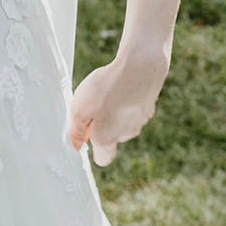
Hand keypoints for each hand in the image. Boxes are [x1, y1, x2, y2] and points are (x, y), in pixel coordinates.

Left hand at [68, 41, 170, 165]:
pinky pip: (133, 105)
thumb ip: (77, 131)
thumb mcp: (79, 110)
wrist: (140, 67)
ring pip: (123, 120)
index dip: (94, 149)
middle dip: (102, 124)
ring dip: (115, 109)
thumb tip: (76, 145)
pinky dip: (127, 98)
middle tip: (93, 103)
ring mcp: (141, 119)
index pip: (103, 158)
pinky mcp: (149, 104)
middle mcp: (127, 134)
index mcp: (108, 139)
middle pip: (112, 136)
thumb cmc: (106, 89)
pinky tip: (123, 83)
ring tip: (108, 89)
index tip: (87, 132)